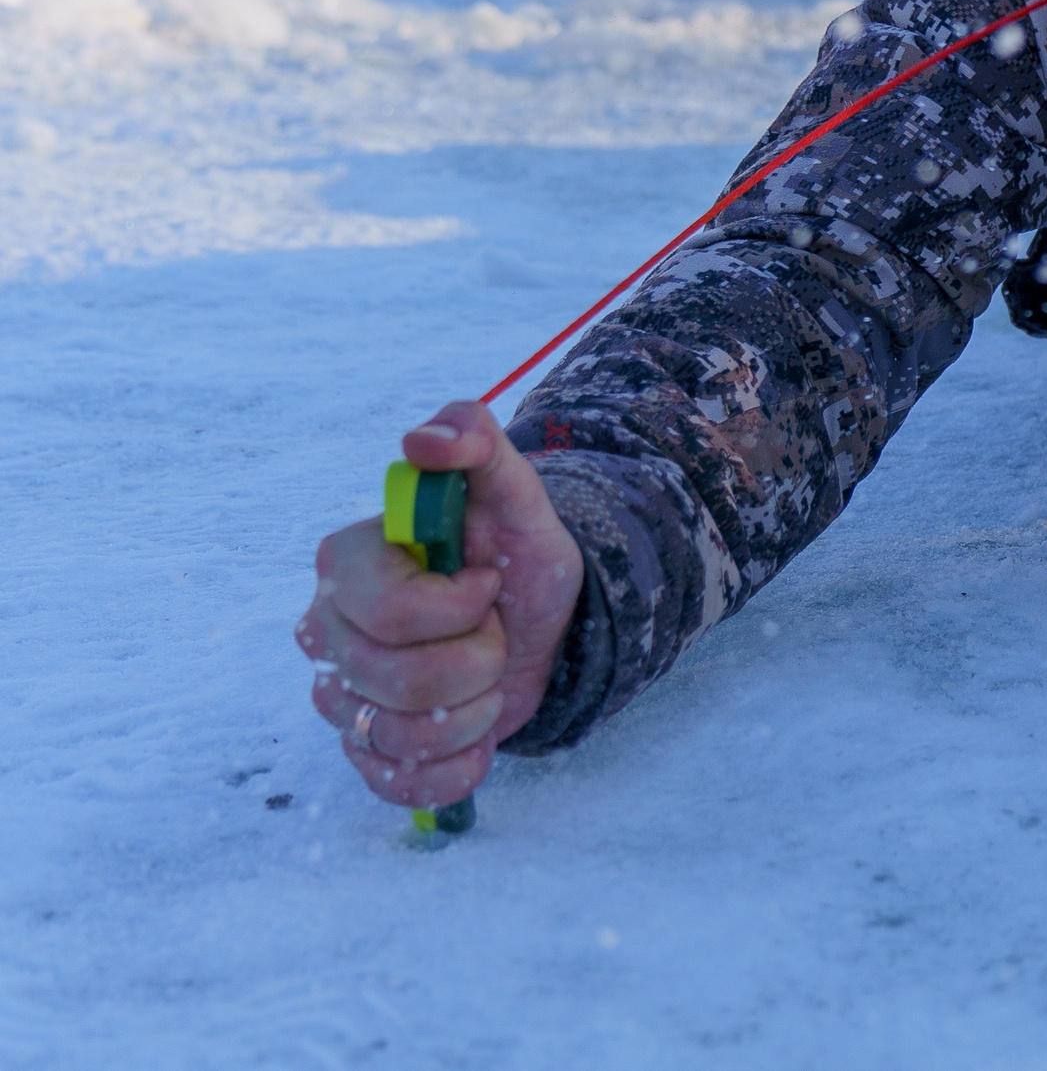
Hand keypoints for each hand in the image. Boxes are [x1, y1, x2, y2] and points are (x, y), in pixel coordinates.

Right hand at [295, 401, 583, 810]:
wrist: (541, 617)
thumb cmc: (515, 551)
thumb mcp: (516, 492)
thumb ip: (476, 442)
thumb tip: (423, 440)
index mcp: (346, 564)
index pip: (391, 614)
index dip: (460, 608)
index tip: (487, 582)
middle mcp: (327, 631)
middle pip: (399, 682)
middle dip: (478, 660)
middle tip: (493, 629)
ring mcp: (339, 695)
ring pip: (402, 736)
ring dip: (476, 709)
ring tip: (487, 671)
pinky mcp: (366, 750)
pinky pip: (399, 785)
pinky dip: (457, 767)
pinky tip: (477, 731)